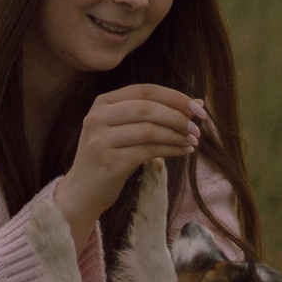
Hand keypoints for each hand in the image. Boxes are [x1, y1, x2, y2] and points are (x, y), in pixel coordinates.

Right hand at [55, 85, 210, 240]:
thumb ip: (155, 114)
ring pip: (149, 129)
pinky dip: (171, 150)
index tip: (199, 108)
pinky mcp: (109, 162)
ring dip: (177, 135)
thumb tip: (197, 104)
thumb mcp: (126, 130)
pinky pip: (148, 151)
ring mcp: (101, 139)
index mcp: (103, 102)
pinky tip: (182, 151)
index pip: (145, 90)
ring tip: (192, 142)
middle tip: (198, 128)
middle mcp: (98, 117)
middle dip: (178, 117)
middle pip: (147, 108)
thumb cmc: (111, 156)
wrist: (83, 191)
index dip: (175, 97)